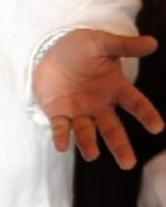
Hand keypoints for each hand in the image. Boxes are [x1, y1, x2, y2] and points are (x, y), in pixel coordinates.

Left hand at [33, 29, 162, 168]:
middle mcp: (99, 104)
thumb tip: (153, 43)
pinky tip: (62, 146)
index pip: (135, 103)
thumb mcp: (101, 43)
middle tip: (128, 164)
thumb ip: (124, 46)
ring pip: (86, 131)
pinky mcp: (58, 112)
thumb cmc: (80, 48)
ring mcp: (78, 110)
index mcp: (114, 88)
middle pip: (112, 127)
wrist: (51, 50)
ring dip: (88, 144)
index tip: (157, 127)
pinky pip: (60, 127)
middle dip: (119, 145)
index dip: (146, 114)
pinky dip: (61, 136)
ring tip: (92, 155)